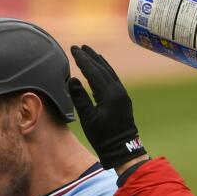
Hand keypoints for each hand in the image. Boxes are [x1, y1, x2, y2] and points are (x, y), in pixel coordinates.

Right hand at [68, 45, 147, 173]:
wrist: (123, 149)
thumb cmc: (103, 137)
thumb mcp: (88, 120)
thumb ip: (80, 99)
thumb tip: (73, 79)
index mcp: (109, 95)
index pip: (93, 72)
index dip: (83, 60)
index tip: (74, 49)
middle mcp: (118, 91)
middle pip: (102, 68)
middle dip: (90, 57)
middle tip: (79, 47)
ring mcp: (122, 93)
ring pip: (109, 71)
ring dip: (99, 61)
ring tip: (90, 52)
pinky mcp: (123, 98)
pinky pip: (113, 78)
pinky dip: (105, 69)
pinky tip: (101, 67)